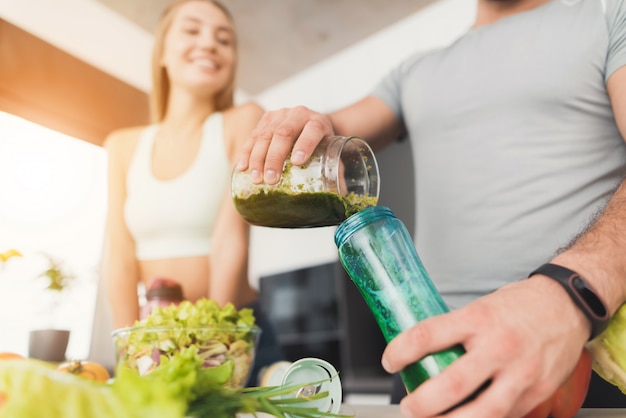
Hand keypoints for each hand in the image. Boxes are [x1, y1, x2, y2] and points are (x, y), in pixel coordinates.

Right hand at [236, 106, 333, 183]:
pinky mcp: (266, 119)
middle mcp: (299, 114)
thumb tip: (343, 195)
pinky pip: (253, 135)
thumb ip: (338, 172)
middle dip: (275, 158)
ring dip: (258, 158)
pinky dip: (246, 152)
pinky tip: (242, 167)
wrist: (313, 124)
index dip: (304, 145)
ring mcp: (280, 114)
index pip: (313, 131)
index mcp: (319, 122)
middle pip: (284, 133)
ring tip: (256, 179)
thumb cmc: (324, 145)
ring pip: (265, 134)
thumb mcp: (334, 155)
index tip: (297, 163)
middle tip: (271, 180)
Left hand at [381, 277, 589, 416]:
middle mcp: (498, 346)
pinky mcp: (536, 392)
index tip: (390, 361)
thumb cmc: (520, 305)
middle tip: (408, 407)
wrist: (568, 306)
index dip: (401, 351)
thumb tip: (423, 351)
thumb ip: (456, 331)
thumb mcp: (481, 307)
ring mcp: (520, 373)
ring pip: (481, 412)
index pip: (428, 335)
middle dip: (422, 403)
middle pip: (452, 385)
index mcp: (478, 318)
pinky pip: (503, 416)